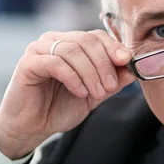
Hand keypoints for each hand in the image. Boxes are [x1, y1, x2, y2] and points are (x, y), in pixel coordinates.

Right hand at [0, 30, 135, 159]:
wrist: (32, 127)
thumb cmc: (60, 107)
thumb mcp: (95, 94)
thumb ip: (114, 81)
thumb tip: (135, 68)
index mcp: (71, 44)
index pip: (97, 36)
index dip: (114, 47)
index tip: (127, 62)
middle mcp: (54, 41)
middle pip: (87, 41)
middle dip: (104, 64)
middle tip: (111, 87)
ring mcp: (39, 49)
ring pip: (73, 51)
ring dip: (90, 74)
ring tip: (96, 93)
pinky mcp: (28, 63)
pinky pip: (56, 63)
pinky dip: (73, 78)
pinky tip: (80, 92)